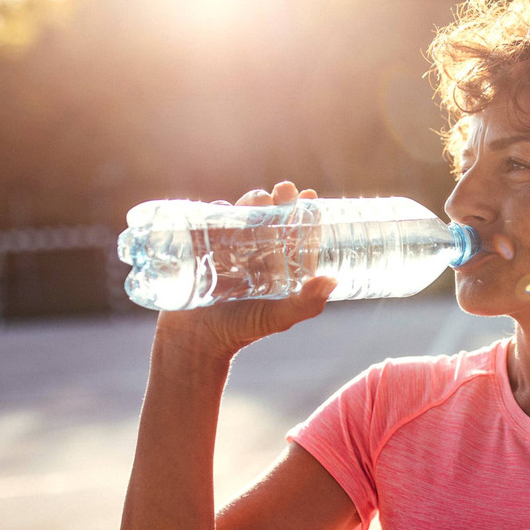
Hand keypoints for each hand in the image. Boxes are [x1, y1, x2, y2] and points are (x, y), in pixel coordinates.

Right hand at [156, 181, 336, 358]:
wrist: (197, 339)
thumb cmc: (244, 328)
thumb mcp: (280, 317)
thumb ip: (308, 303)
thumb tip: (333, 280)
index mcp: (281, 263)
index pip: (297, 232)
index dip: (305, 212)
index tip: (310, 196)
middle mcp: (258, 250)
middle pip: (271, 217)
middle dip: (279, 200)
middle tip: (284, 190)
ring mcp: (230, 246)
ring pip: (243, 215)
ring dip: (251, 202)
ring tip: (258, 199)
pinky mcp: (203, 246)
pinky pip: (209, 222)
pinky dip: (215, 212)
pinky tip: (220, 207)